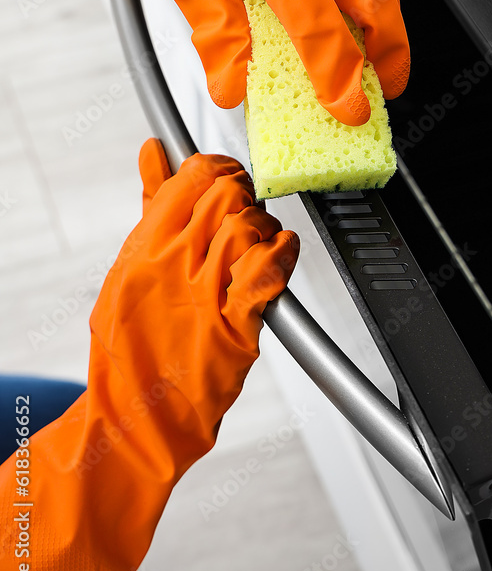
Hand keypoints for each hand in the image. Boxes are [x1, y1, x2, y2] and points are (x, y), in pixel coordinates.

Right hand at [0, 141, 297, 570]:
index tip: (227, 180)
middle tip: (246, 214)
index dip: (220, 170)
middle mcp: (173, 265)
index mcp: (145, 247)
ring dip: (263, 229)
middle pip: (228, 197)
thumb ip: (151, 204)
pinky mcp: (235, 325)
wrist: (136, 419)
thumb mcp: (129, 264)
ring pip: (250, 228)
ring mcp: (204, 294)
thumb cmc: (132, 345)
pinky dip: (283, 254)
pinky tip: (281, 254)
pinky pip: (270, 270)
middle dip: (245, 198)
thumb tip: (155, 150)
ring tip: (258, 245)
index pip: (194, 177)